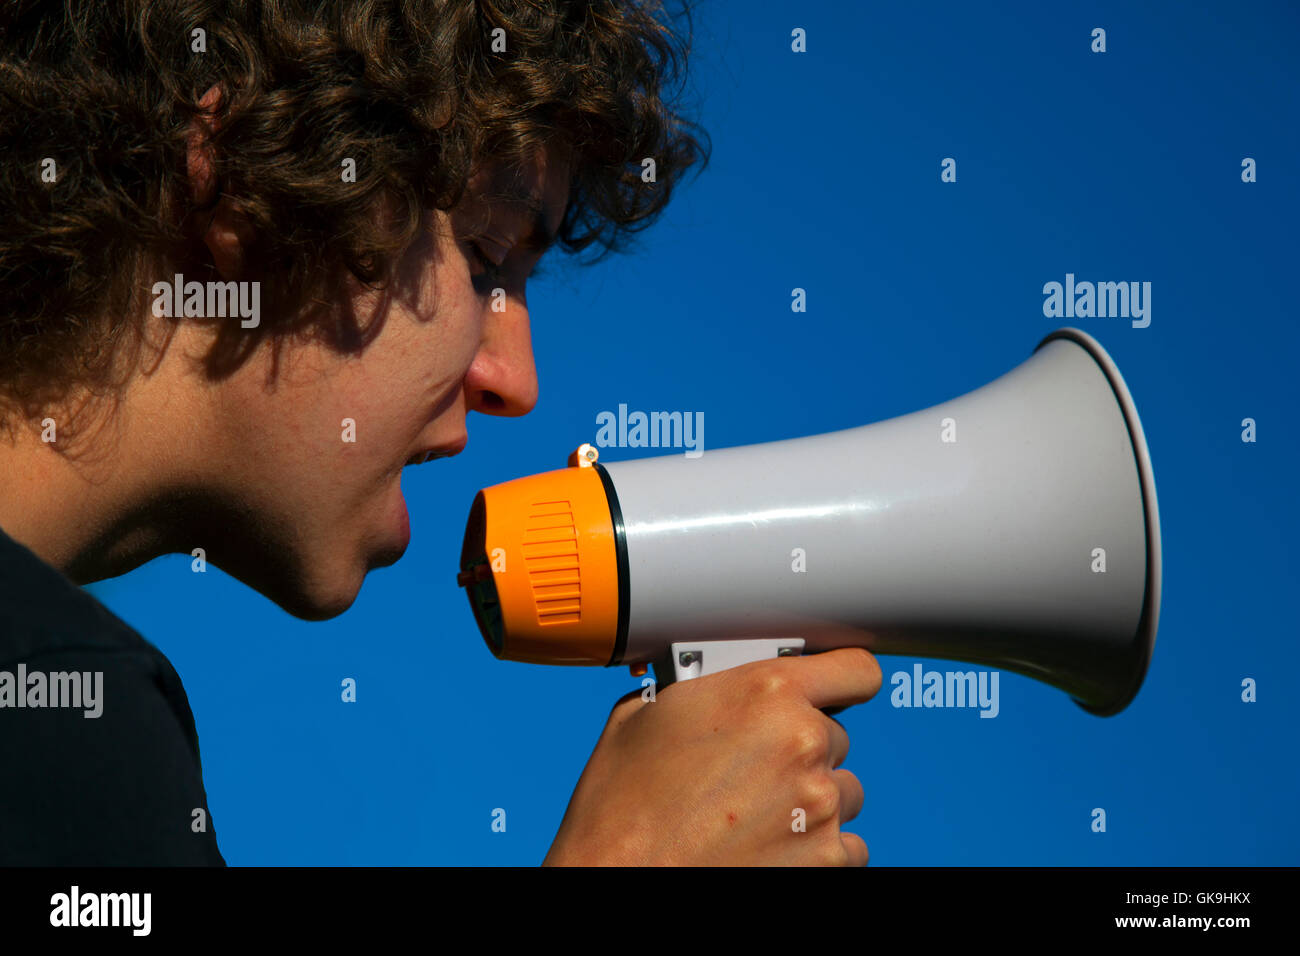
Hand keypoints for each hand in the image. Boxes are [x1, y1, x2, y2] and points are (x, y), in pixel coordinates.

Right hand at [542, 647, 881, 865]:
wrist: (614, 876)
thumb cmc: (620, 805)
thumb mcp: (647, 715)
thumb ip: (703, 690)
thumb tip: (714, 683)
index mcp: (766, 691)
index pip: (854, 670)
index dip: (844, 681)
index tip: (838, 691)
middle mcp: (802, 742)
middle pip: (836, 736)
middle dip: (801, 749)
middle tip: (753, 768)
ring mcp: (819, 805)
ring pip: (843, 791)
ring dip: (810, 798)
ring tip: (754, 812)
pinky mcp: (827, 859)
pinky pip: (847, 845)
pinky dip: (816, 848)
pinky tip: (769, 846)